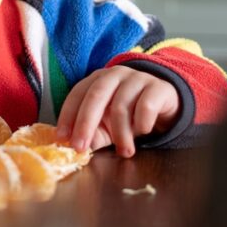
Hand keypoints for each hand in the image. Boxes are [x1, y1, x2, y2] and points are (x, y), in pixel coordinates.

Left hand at [56, 67, 179, 157]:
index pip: (77, 93)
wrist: (164, 103)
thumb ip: (93, 134)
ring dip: (120, 133)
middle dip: (85, 123)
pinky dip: (142, 123)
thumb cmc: (130, 113)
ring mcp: (137, 78)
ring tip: (124, 151)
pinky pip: (146, 106)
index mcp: (98, 79)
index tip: (62, 137)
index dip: (68, 115)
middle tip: (80, 148)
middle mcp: (115, 74)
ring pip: (121, 105)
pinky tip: (143, 131)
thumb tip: (75, 146)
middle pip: (96, 95)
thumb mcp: (108, 126)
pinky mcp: (158, 87)